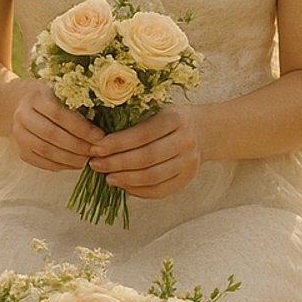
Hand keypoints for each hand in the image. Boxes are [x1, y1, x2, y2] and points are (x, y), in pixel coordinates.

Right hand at [10, 79, 104, 171]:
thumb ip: (73, 104)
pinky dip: (60, 165)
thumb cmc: (43, 96)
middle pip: (52, 135)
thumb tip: (99, 125)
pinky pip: (41, 161)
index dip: (81, 127)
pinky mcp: (20, 150)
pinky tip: (75, 165)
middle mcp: (22, 116)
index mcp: (34, 97)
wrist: (12, 104)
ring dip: (70, 158)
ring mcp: (18, 134)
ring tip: (88, 160)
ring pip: (45, 150)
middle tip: (97, 151)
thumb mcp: (56, 90)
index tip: (100, 136)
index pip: (59, 115)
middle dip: (78, 146)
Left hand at [88, 106, 203, 199]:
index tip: (96, 148)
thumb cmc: (171, 119)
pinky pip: (160, 190)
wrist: (205, 131)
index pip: (142, 134)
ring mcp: (189, 162)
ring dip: (126, 179)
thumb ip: (135, 123)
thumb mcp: (157, 111)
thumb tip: (100, 141)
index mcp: (175, 119)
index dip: (117, 143)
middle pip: (147, 158)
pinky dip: (139, 191)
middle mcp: (185, 141)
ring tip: (107, 177)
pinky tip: (124, 186)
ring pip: (153, 177)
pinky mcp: (187, 178)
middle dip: (117, 163)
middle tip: (96, 165)